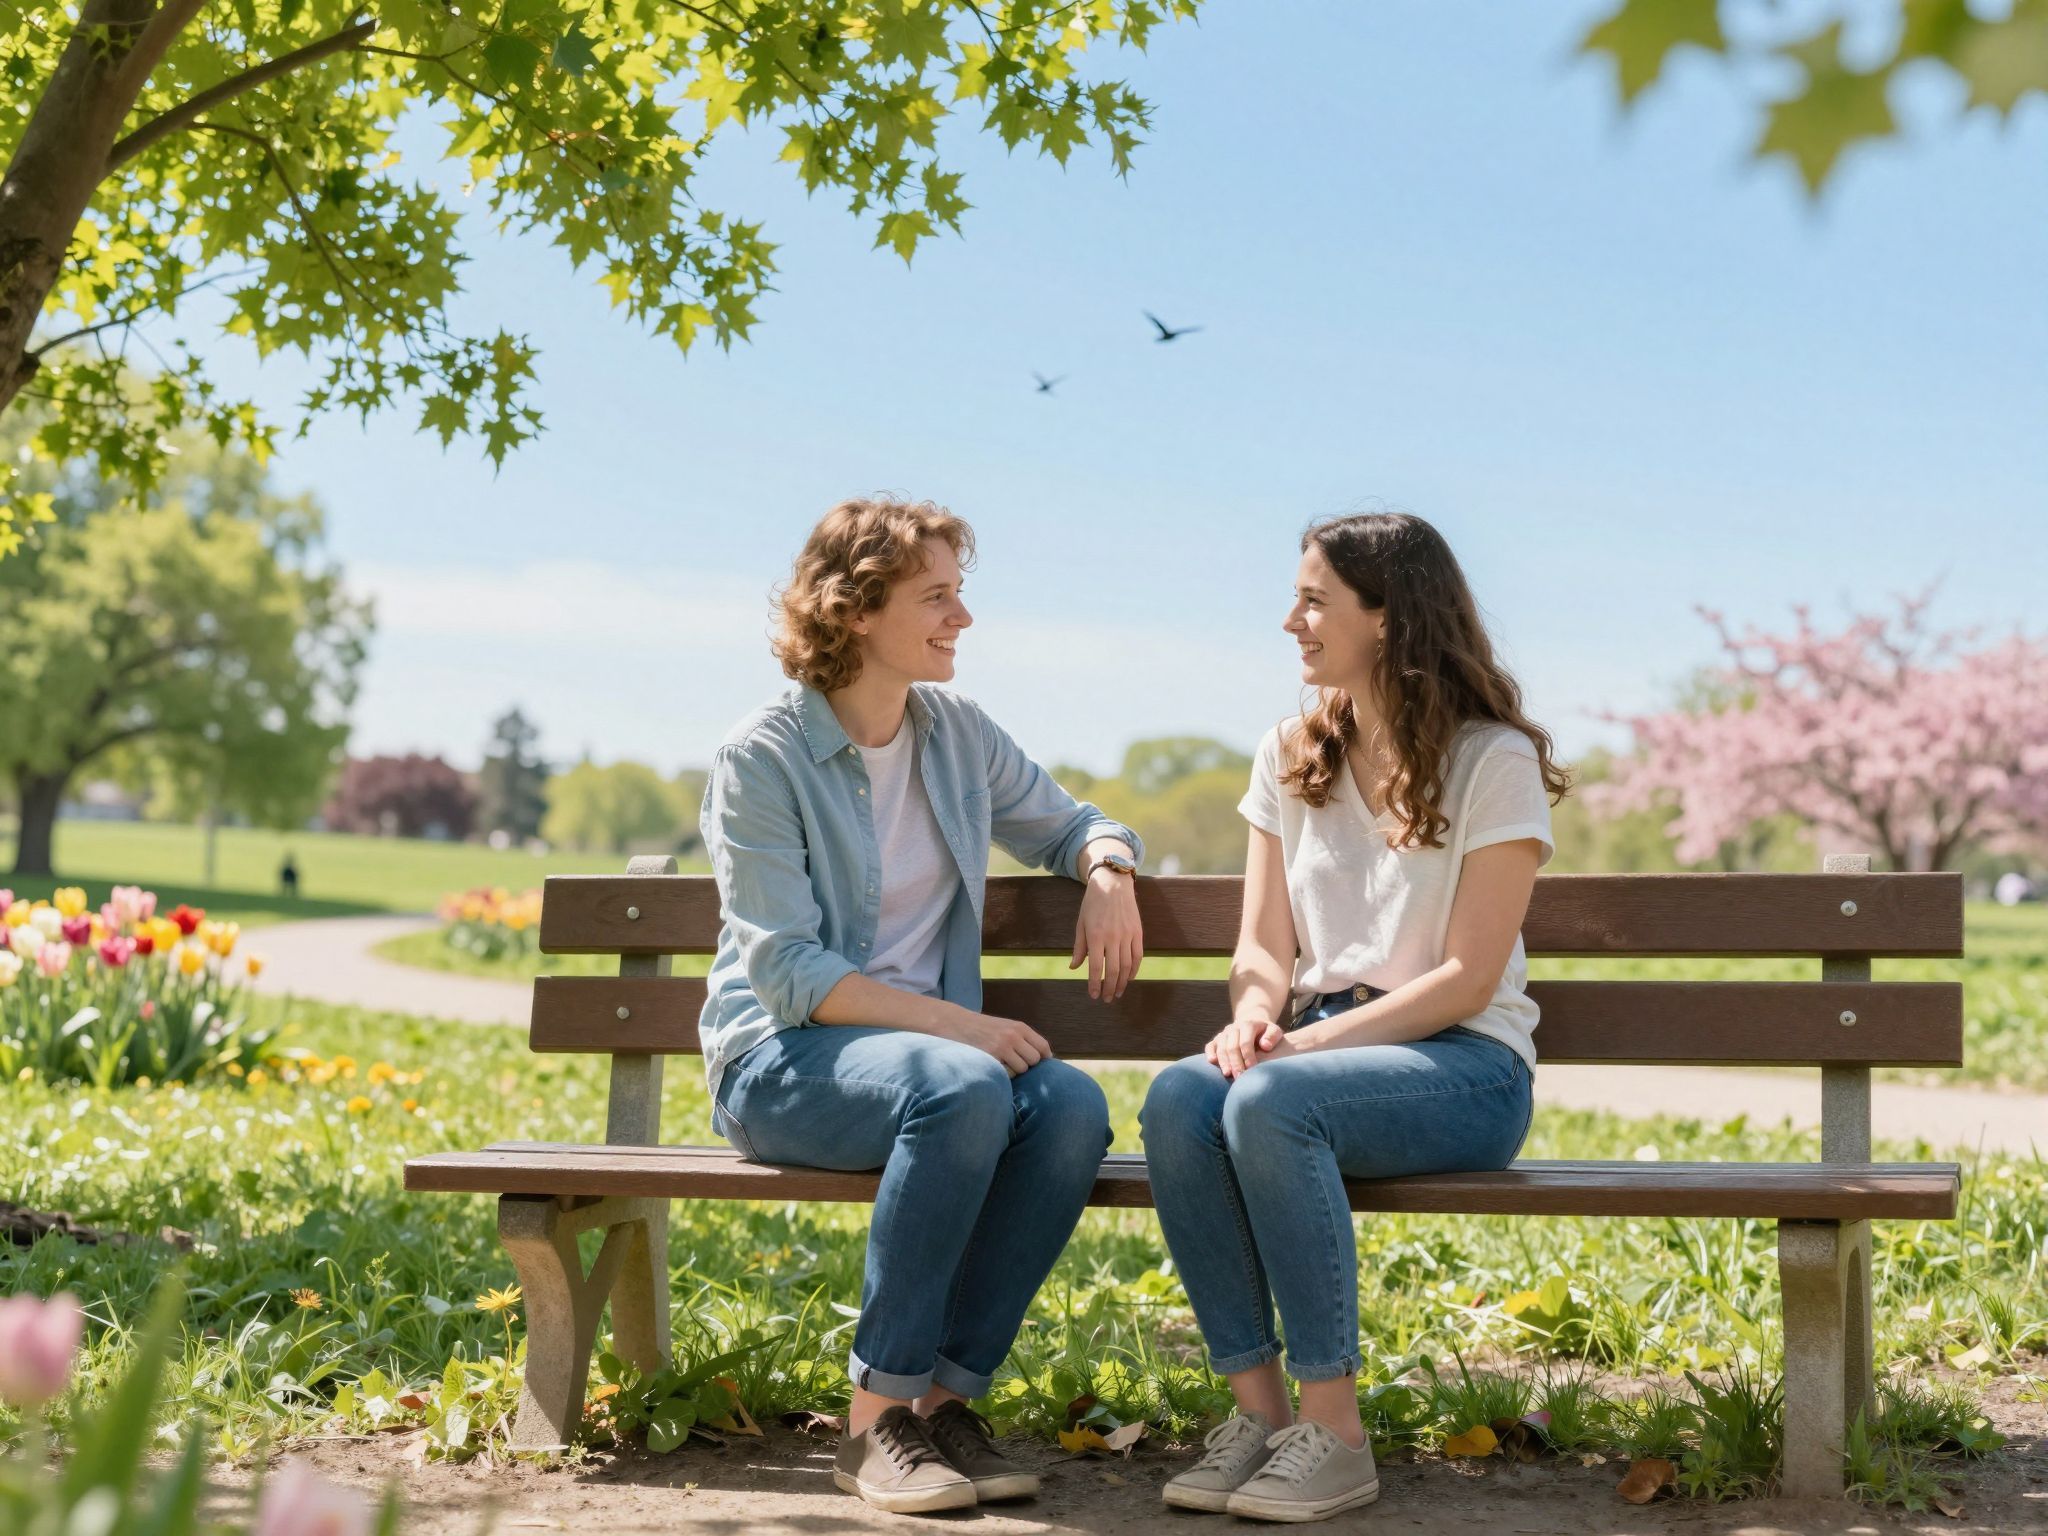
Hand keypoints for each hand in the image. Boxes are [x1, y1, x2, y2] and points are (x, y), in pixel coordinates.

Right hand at [943, 1008, 1054, 1076]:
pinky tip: (992, 1066)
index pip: (1043, 1047)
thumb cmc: (982, 1029)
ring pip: (1021, 1070)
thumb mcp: (1005, 1027)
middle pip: (1034, 1061)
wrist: (953, 1023)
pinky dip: (1002, 1074)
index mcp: (1019, 1027)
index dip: (1043, 1058)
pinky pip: (1006, 1074)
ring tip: (1000, 1063)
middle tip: (1013, 1062)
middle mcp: (1013, 1036)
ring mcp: (1001, 1048)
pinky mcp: (990, 1058)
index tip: (1037, 1063)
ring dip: (1014, 1071)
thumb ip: (1023, 1039)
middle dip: (1026, 1065)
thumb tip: (1044, 1058)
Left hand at [1071, 868, 1143, 1000]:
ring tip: (1118, 992)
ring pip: (1127, 966)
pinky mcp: (1138, 932)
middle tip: (1107, 998)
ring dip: (1122, 982)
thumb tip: (1074, 968)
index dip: (1095, 984)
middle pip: (1113, 970)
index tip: (1094, 995)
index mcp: (1096, 935)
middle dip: (1110, 988)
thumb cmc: (1093, 903)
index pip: (1096, 967)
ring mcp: (1127, 935)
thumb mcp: (1081, 923)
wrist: (1113, 883)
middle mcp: (1113, 937)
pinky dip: (1134, 970)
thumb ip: (1079, 947)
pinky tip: (1129, 978)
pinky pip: (1137, 956)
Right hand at [1205, 1017, 1286, 1078]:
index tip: (1252, 1069)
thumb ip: (1272, 1037)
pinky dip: (1210, 1053)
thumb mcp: (1274, 1031)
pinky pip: (1210, 1046)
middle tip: (1239, 1077)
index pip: (1245, 1042)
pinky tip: (1212, 1062)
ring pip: (1220, 1047)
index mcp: (1248, 1025)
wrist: (1253, 1023)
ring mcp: (1224, 1033)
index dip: (1248, 1056)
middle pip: (1231, 1046)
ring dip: (1223, 1061)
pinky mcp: (1217, 1039)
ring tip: (1228, 1074)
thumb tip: (1265, 1046)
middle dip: (1235, 1063)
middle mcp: (1233, 1028)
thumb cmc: (1266, 1033)